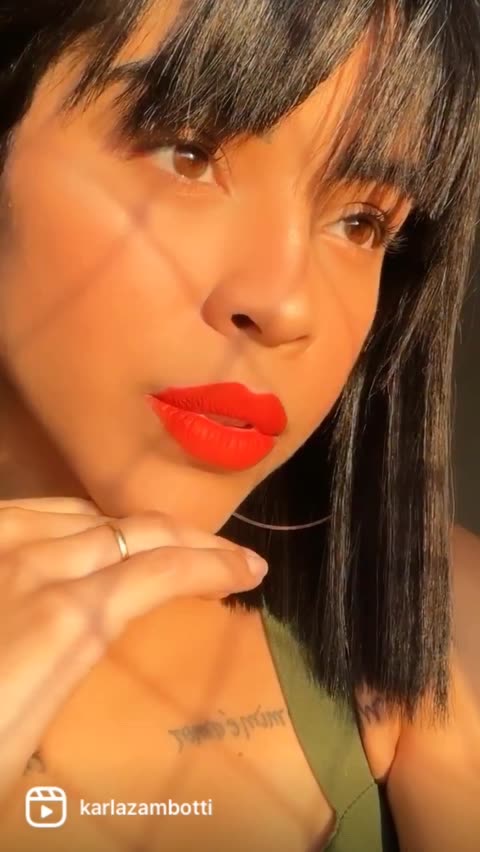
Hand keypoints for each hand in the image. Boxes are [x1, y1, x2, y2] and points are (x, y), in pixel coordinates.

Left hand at [0, 497, 267, 799]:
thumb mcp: (30, 732)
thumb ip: (82, 658)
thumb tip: (117, 624)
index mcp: (66, 621)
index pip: (161, 570)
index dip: (214, 563)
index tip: (250, 569)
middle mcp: (36, 564)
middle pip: (133, 531)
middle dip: (188, 538)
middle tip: (223, 553)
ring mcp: (0, 544)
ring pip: (88, 515)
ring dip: (136, 528)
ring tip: (164, 542)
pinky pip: (40, 511)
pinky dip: (81, 520)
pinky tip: (86, 532)